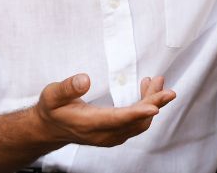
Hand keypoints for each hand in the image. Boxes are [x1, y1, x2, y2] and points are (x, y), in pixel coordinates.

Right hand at [33, 74, 175, 146]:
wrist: (50, 128)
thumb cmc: (52, 110)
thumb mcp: (52, 95)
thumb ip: (67, 88)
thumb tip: (84, 79)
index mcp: (89, 124)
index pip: (117, 119)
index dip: (137, 113)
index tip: (155, 106)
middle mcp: (103, 134)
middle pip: (135, 122)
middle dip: (153, 104)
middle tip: (166, 88)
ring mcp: (111, 136)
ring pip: (139, 123)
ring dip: (151, 103)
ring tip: (157, 82)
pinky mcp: (115, 134)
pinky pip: (136, 124)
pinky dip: (146, 108)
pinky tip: (147, 91)